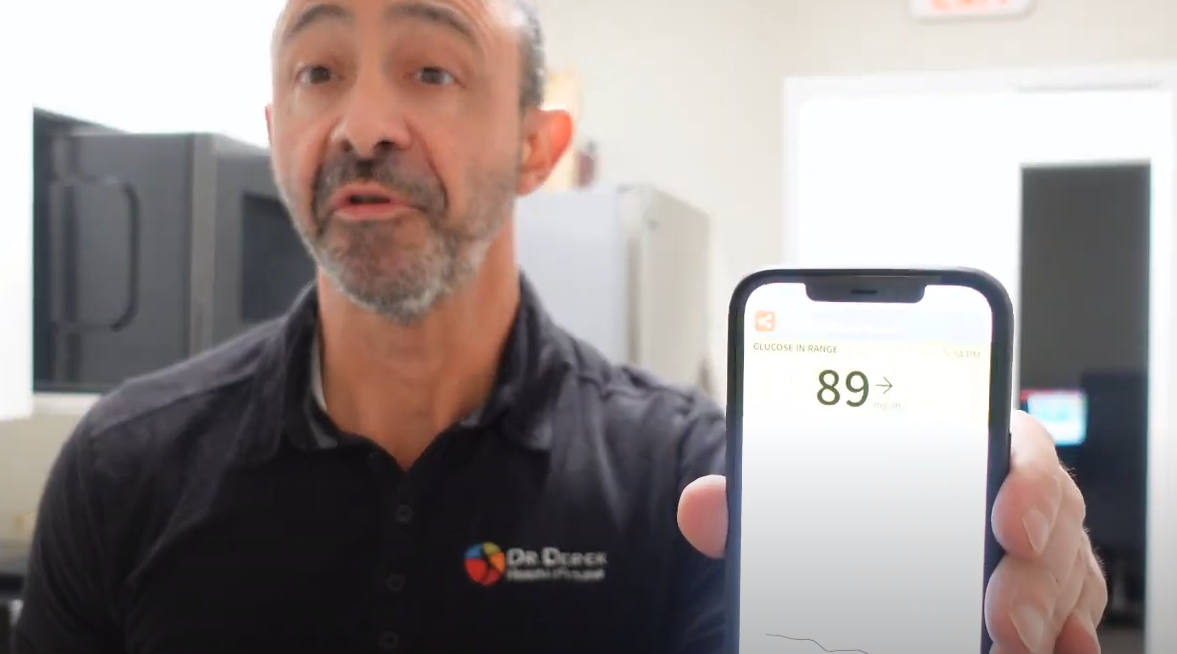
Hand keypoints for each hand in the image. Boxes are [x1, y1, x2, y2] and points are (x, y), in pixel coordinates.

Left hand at [677, 410, 1107, 653]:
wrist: (862, 544)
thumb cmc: (852, 507)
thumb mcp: (806, 499)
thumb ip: (761, 499)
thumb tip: (702, 505)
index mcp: (959, 447)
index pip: (1014, 441)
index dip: (1024, 473)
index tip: (1007, 515)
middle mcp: (1007, 496)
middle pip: (1052, 516)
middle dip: (1034, 567)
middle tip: (1002, 613)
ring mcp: (1031, 551)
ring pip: (1067, 573)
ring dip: (1044, 611)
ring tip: (1010, 644)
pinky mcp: (1039, 599)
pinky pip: (1069, 617)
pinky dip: (1062, 637)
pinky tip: (1045, 651)